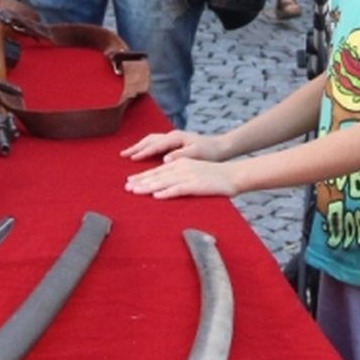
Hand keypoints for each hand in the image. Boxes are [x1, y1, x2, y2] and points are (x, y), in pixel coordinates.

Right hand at [119, 129, 226, 163]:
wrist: (220, 147)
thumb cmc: (210, 151)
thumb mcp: (197, 153)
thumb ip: (181, 155)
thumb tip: (165, 159)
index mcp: (176, 137)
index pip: (156, 145)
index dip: (143, 152)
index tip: (132, 158)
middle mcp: (172, 135)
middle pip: (150, 140)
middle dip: (136, 147)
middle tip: (123, 155)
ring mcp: (172, 137)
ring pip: (151, 140)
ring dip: (139, 146)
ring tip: (128, 154)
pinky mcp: (174, 142)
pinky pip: (155, 144)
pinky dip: (146, 148)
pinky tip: (142, 154)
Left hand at [124, 154, 238, 198]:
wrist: (234, 175)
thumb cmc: (214, 177)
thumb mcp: (193, 172)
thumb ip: (179, 177)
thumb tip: (164, 187)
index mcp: (180, 163)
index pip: (157, 171)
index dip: (142, 177)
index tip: (129, 182)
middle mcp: (181, 167)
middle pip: (157, 175)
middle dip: (140, 182)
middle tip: (125, 188)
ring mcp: (188, 176)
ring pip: (164, 182)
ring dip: (148, 187)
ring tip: (135, 192)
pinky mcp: (196, 185)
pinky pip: (178, 190)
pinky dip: (167, 193)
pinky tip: (156, 197)